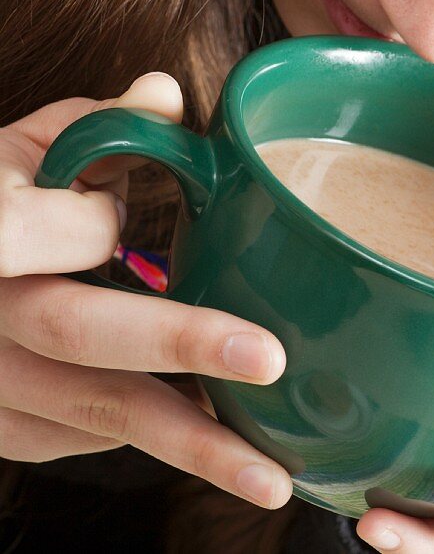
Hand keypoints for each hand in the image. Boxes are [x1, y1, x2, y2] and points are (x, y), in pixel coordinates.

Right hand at [0, 74, 291, 510]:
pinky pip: (82, 440)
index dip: (95, 226)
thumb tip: (166, 94)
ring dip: (187, 444)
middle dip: (181, 344)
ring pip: (93, 413)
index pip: (54, 229)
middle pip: (79, 332)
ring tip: (272, 472)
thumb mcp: (28, 146)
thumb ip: (98, 125)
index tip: (130, 221)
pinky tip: (216, 441)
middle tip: (271, 359)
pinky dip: (152, 441)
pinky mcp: (4, 426)